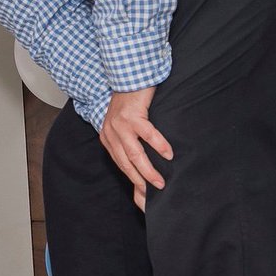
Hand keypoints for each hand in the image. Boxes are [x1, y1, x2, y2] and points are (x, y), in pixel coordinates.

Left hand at [99, 87, 172, 211]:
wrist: (128, 76)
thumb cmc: (131, 102)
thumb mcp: (125, 125)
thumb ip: (130, 144)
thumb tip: (142, 166)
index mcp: (108, 138)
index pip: (120, 165)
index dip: (132, 182)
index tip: (144, 200)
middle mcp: (111, 133)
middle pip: (126, 163)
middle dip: (140, 181)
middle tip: (154, 195)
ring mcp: (120, 125)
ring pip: (135, 153)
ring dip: (147, 170)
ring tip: (160, 182)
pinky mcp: (132, 115)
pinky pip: (147, 133)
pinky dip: (158, 145)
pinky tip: (167, 154)